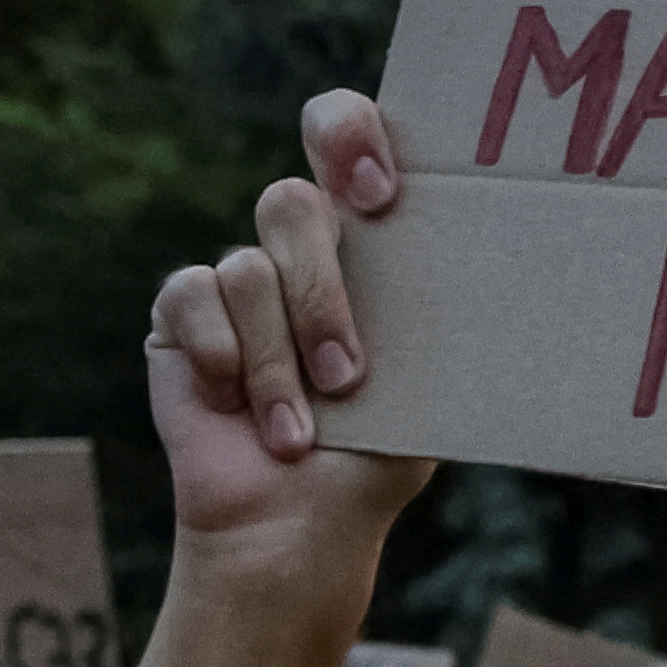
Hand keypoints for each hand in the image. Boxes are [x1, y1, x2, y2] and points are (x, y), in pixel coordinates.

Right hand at [146, 90, 432, 574]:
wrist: (293, 530)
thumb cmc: (369, 461)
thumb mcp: (423, 389)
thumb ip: (431, 316)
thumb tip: (484, 260)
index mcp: (366, 243)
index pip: (347, 137)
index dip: (350, 137)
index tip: (379, 194)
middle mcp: (297, 249)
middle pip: (292, 203)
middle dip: (319, 296)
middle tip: (345, 376)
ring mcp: (237, 279)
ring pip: (247, 270)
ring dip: (276, 365)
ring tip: (296, 434)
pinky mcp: (182, 313)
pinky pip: (192, 297)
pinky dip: (222, 362)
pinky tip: (234, 410)